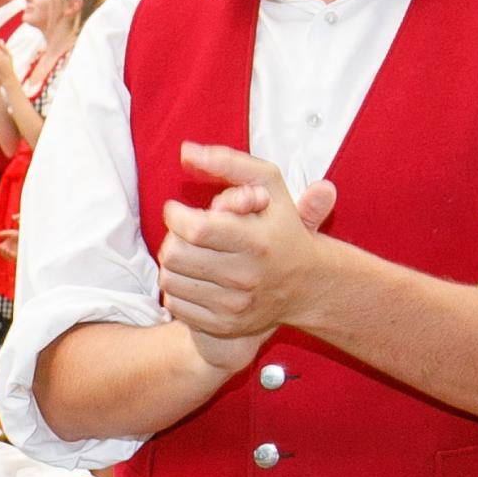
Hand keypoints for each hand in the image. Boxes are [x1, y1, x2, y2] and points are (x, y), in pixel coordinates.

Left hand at [155, 142, 338, 348]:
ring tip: (189, 252)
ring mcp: (233, 306)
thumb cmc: (282, 227)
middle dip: (172, 237)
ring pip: (170, 279)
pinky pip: (175, 303)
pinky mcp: (222, 325)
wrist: (307, 285)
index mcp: (257, 241)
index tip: (177, 210)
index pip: (195, 229)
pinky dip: (177, 287)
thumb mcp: (268, 185)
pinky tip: (195, 276)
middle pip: (176, 255)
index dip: (175, 216)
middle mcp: (246, 277)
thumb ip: (228, 162)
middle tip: (183, 232)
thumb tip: (185, 151)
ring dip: (171, 261)